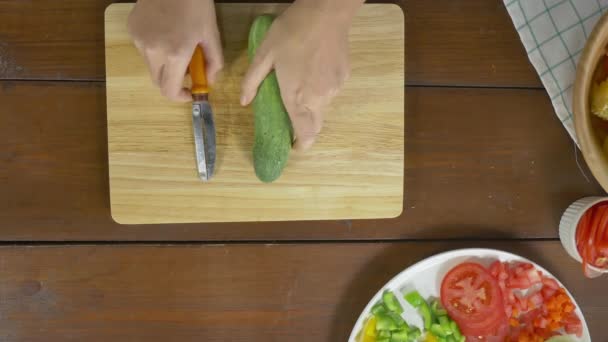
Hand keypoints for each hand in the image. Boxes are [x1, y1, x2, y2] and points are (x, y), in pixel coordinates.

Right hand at [128, 0, 222, 101]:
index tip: (190, 91)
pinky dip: (155, 49)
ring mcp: (139, 40)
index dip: (180, 97)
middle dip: (173, 81)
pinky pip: (144, 49)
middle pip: (158, 81)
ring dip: (164, 65)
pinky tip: (165, 31)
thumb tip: (209, 81)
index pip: (169, 91)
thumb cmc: (196, 4)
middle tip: (187, 68)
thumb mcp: (211, 33)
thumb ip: (214, 62)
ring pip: (151, 66)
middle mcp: (152, 51)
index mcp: (174, 54)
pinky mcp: (132, 30)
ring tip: (177, 44)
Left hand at [240, 0, 361, 149]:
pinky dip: (321, 91)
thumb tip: (244, 102)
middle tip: (293, 122)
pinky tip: (312, 72)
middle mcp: (319, 99)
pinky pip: (331, 92)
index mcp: (297, 97)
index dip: (300, 145)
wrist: (326, 12)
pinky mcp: (344, 78)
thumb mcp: (264, 54)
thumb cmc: (291, 32)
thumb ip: (253, 81)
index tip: (292, 145)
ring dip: (312, 107)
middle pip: (316, 126)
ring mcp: (335, 89)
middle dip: (305, 129)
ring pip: (323, 108)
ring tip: (300, 88)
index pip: (305, 134)